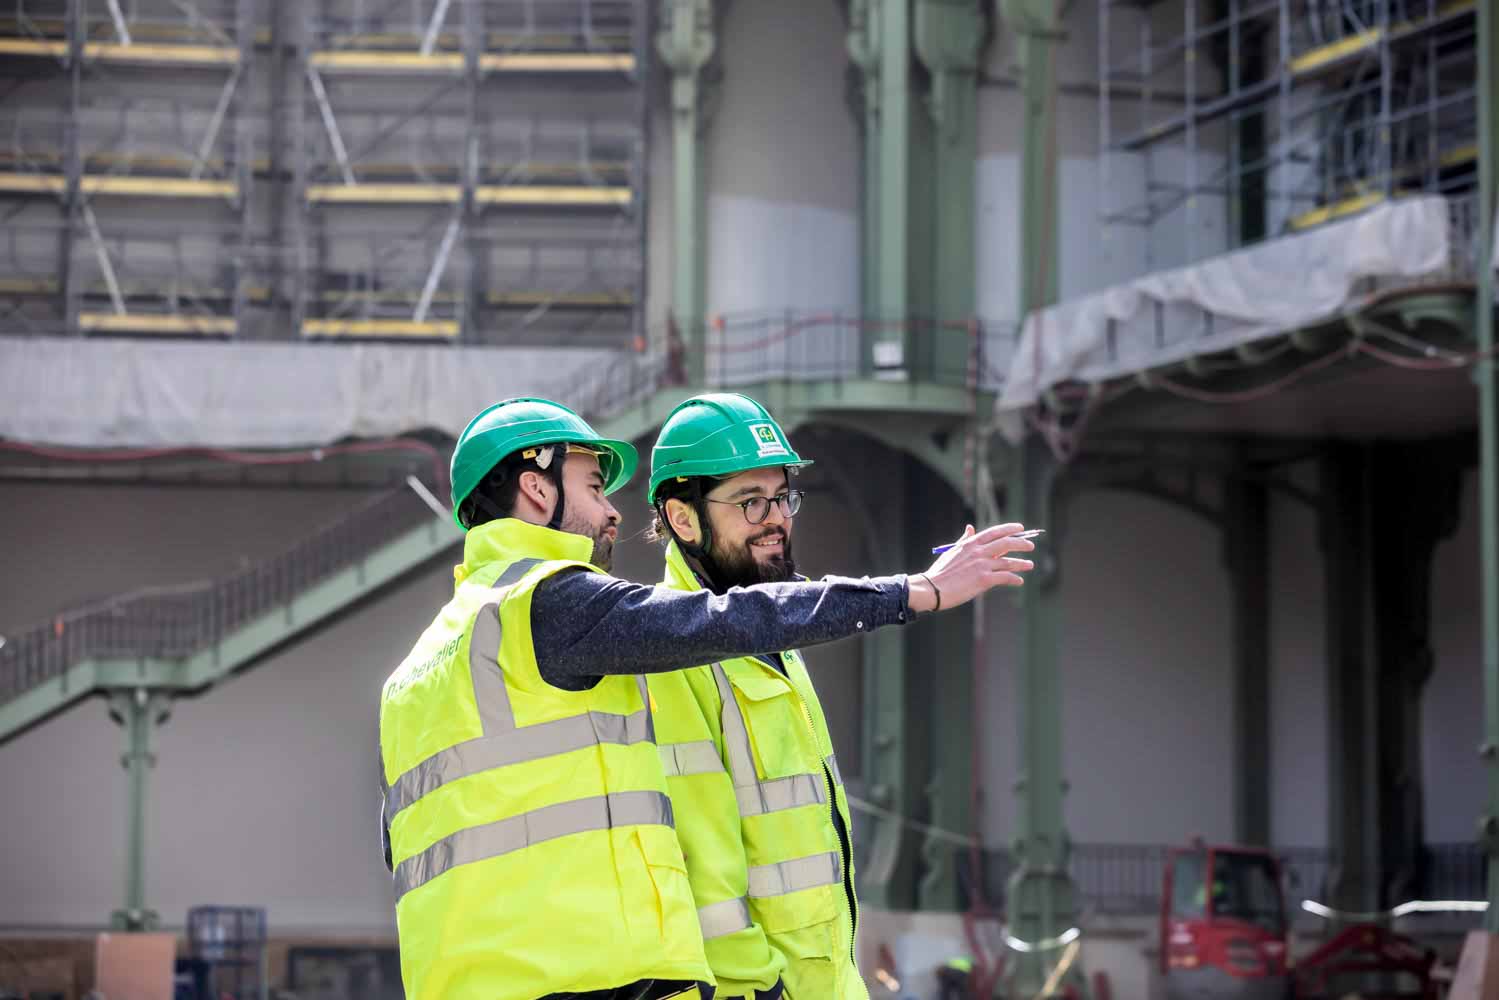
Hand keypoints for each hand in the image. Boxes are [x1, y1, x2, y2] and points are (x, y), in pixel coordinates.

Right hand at [907, 523, 1035, 611]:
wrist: (932, 588)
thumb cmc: (940, 572)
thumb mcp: (952, 551)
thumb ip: (964, 540)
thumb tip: (970, 527)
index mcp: (970, 544)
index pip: (994, 532)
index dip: (1009, 529)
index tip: (1020, 528)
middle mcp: (978, 552)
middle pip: (1006, 543)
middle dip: (1021, 543)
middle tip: (1030, 546)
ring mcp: (982, 565)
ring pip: (1008, 562)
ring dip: (1021, 563)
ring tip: (1030, 565)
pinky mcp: (984, 580)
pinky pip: (1004, 577)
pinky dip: (1014, 579)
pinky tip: (1019, 581)